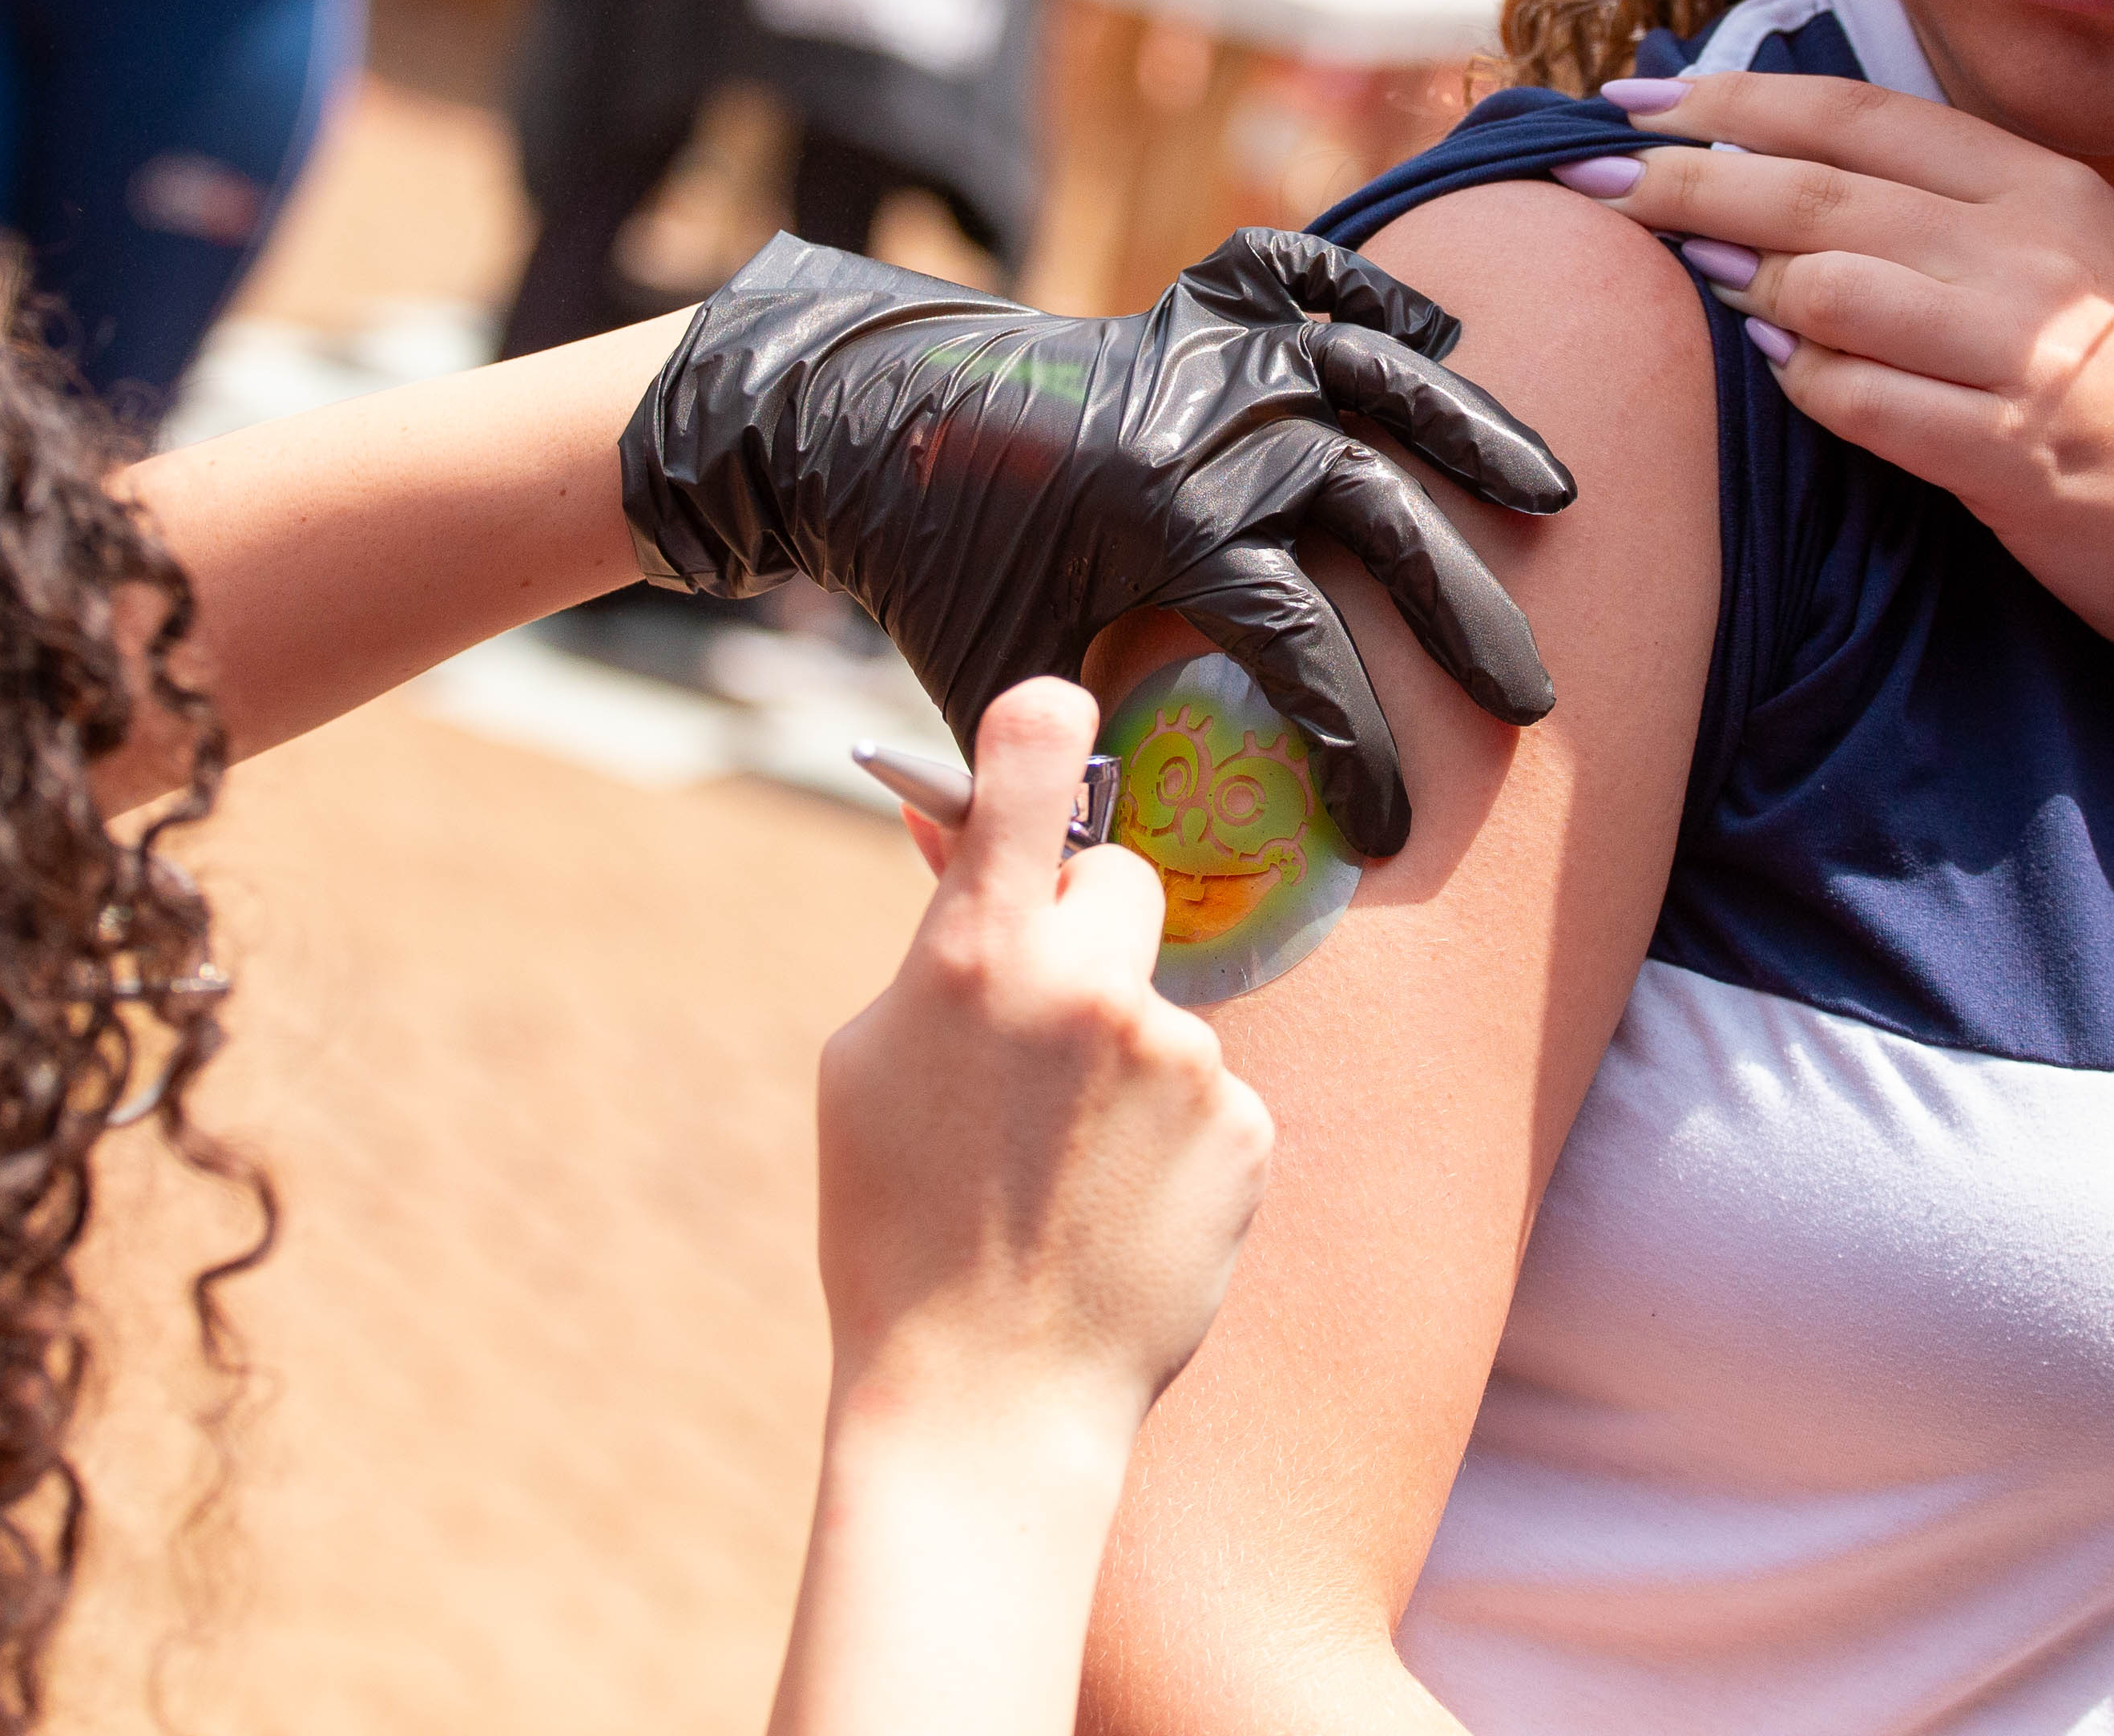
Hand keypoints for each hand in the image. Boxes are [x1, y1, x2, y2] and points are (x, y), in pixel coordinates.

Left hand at [622, 230, 1571, 857]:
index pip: (1302, 648)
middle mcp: (1210, 426)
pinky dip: (1371, 296)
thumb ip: (1069, 770)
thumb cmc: (923, 563)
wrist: (851, 418)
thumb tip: (1139, 879)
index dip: (1357, 751)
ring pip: (1375, 379)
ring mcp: (1205, 351)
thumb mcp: (992, 679)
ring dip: (1471, 433)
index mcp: (1166, 524)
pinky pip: (1301, 278)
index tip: (1393, 830)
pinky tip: (1438, 338)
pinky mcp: (1184, 304)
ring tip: (1554, 497)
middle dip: (1465, 617)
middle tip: (1529, 700)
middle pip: (1379, 518)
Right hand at [816, 680, 1274, 1432]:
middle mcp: (1089, 985)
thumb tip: (963, 834)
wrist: (988, 1401)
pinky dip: (1174, 1134)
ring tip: (1061, 1167)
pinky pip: (1211, 1089)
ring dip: (1123, 1056)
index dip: (1047, 723)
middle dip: (1086, 930)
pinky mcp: (1246, 1127)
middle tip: (1038, 1029)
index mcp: (976, 954)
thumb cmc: (896, 1229)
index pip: (1037, 760)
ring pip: (1160, 1002)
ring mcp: (1181, 1055)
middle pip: (1121, 878)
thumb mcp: (868, 1061)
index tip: (1056, 712)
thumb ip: (932, 940)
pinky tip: (1118, 1207)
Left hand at [1563, 70, 2113, 655]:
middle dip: (1684, 178)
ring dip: (1738, 281)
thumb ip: (1954, 215)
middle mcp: (2031, 253)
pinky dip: (1805, 384)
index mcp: (2043, 187)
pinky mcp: (2011, 452)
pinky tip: (1771, 372)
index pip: (1856, 117)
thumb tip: (1793, 177)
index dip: (1730, 102)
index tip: (1632, 99)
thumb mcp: (2078, 264)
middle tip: (1587, 175)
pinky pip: (1864, 403)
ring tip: (1682, 278)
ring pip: (1829, 289)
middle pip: (1816, 192)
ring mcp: (2024, 352)